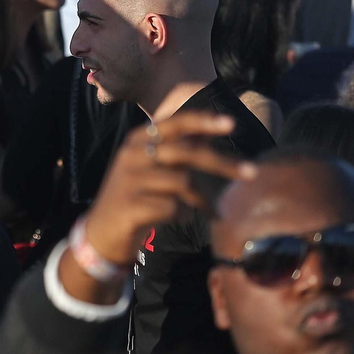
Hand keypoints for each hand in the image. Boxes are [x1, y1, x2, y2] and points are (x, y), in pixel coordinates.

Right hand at [83, 111, 256, 265]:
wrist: (101, 233)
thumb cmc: (136, 197)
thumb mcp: (151, 167)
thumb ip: (176, 149)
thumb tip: (211, 129)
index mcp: (137, 140)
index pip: (173, 124)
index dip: (202, 121)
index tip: (231, 123)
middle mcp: (131, 154)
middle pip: (186, 152)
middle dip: (223, 163)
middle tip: (252, 172)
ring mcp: (128, 179)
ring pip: (183, 182)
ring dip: (199, 199)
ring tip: (201, 210)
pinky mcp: (130, 205)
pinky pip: (173, 208)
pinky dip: (182, 215)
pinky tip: (171, 219)